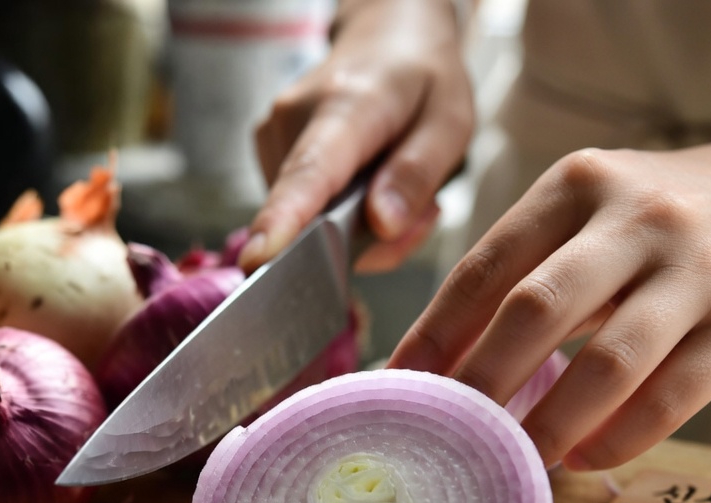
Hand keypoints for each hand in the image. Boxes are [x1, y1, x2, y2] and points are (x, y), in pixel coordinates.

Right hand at [238, 0, 473, 274]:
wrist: (386, 37)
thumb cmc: (423, 79)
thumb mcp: (450, 121)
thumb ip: (418, 173)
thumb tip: (382, 224)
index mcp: (347, 105)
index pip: (310, 171)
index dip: (285, 219)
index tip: (260, 258)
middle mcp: (295, 117)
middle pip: (318, 217)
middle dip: (373, 236)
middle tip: (422, 209)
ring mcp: (273, 134)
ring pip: (313, 221)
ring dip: (361, 226)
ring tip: (393, 183)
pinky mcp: (268, 151)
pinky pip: (305, 210)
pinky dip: (340, 214)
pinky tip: (366, 184)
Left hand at [389, 98, 710, 469]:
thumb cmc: (658, 219)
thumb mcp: (586, 211)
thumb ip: (519, 270)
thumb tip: (434, 363)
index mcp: (575, 187)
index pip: (484, 268)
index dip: (433, 336)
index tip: (397, 389)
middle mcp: (634, 219)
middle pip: (534, 311)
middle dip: (480, 384)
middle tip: (445, 439)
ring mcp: (694, 272)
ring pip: (606, 364)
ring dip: (549, 425)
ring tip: (514, 462)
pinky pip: (669, 399)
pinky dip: (617, 439)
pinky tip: (583, 457)